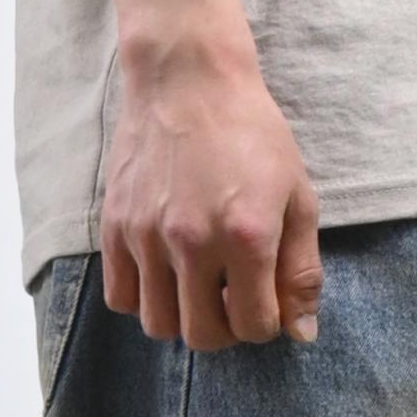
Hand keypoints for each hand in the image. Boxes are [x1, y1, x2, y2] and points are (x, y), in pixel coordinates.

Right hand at [100, 40, 321, 350]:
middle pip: (203, 337)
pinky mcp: (114, 226)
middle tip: (232, 299)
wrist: (188, 79)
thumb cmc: (252, 134)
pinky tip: (164, 275)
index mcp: (246, 236)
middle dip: (226, 329)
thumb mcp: (297, 198)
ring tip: (197, 289)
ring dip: (183, 318)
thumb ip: (302, 270)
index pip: (254, 326)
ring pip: (159, 325)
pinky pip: (120, 297)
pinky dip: (144, 300)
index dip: (266, 322)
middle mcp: (193, 241)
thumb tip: (302, 332)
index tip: (265, 298)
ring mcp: (147, 235)